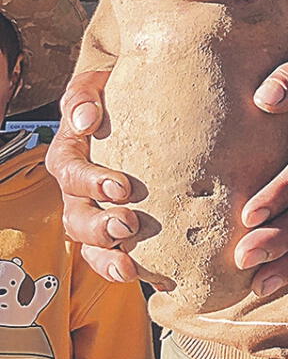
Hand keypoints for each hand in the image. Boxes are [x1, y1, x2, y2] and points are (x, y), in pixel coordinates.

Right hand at [46, 71, 145, 283]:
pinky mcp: (119, 227)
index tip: (122, 186)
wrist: (142, 97)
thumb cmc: (117, 91)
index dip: (91, 181)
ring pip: (90, 245)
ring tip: (130, 265)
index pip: (69, 170)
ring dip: (107, 257)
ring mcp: (96, 211)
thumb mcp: (96, 84)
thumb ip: (85, 96)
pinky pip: (114, 254)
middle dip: (99, 227)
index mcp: (71, 152)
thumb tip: (86, 120)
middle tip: (128, 225)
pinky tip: (147, 274)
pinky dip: (125, 266)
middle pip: (76, 216)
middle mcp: (78, 189)